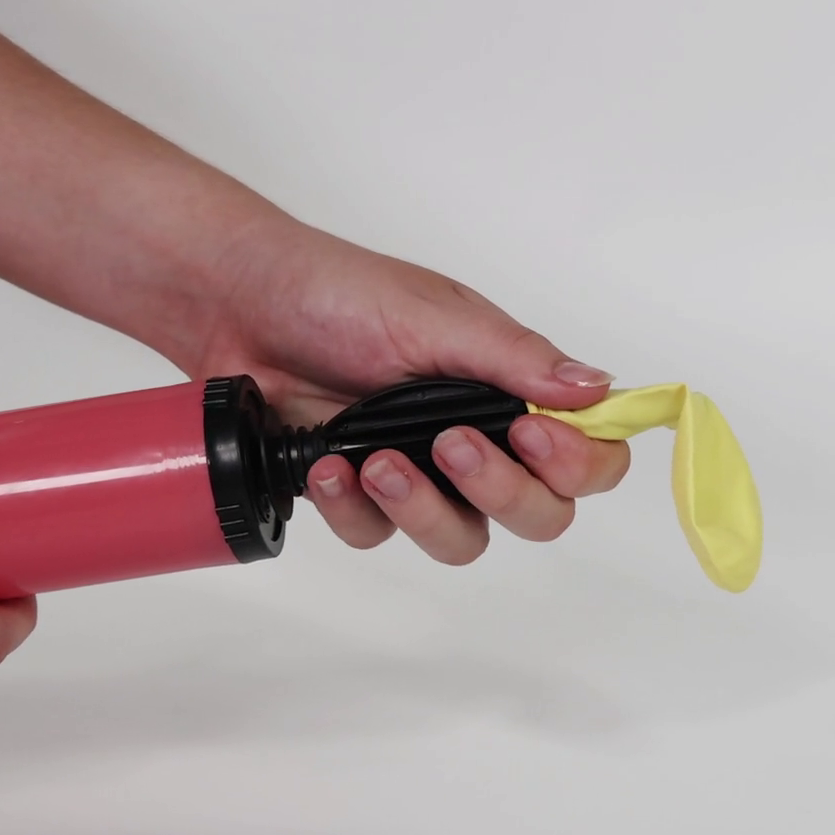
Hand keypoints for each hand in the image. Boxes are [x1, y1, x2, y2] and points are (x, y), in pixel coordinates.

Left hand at [177, 222, 629, 563]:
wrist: (237, 305)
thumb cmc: (341, 294)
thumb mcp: (437, 318)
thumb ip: (517, 360)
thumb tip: (597, 389)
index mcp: (514, 392)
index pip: (592, 455)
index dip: (577, 463)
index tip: (531, 433)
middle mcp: (483, 440)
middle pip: (542, 515)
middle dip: (502, 492)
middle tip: (452, 446)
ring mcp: (425, 476)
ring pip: (463, 540)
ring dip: (424, 510)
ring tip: (376, 463)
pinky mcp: (364, 498)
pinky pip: (379, 536)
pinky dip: (353, 509)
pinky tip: (326, 467)